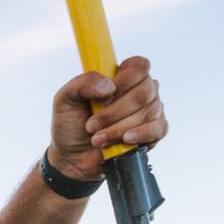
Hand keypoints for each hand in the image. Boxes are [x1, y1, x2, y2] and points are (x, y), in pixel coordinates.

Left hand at [47, 54, 166, 181]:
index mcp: (122, 77)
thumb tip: (108, 86)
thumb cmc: (70, 125)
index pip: (139, 66)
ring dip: (118, 128)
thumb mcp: (65, 99)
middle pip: (144, 91)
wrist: (72, 158)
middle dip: (114, 112)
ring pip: (148, 112)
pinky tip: (124, 140)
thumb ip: (82, 83)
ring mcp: (150, 111)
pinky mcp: (154, 132)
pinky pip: (158, 128)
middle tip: (91, 125)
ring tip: (97, 138)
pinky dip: (140, 134)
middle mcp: (140, 91)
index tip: (105, 97)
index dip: (125, 80)